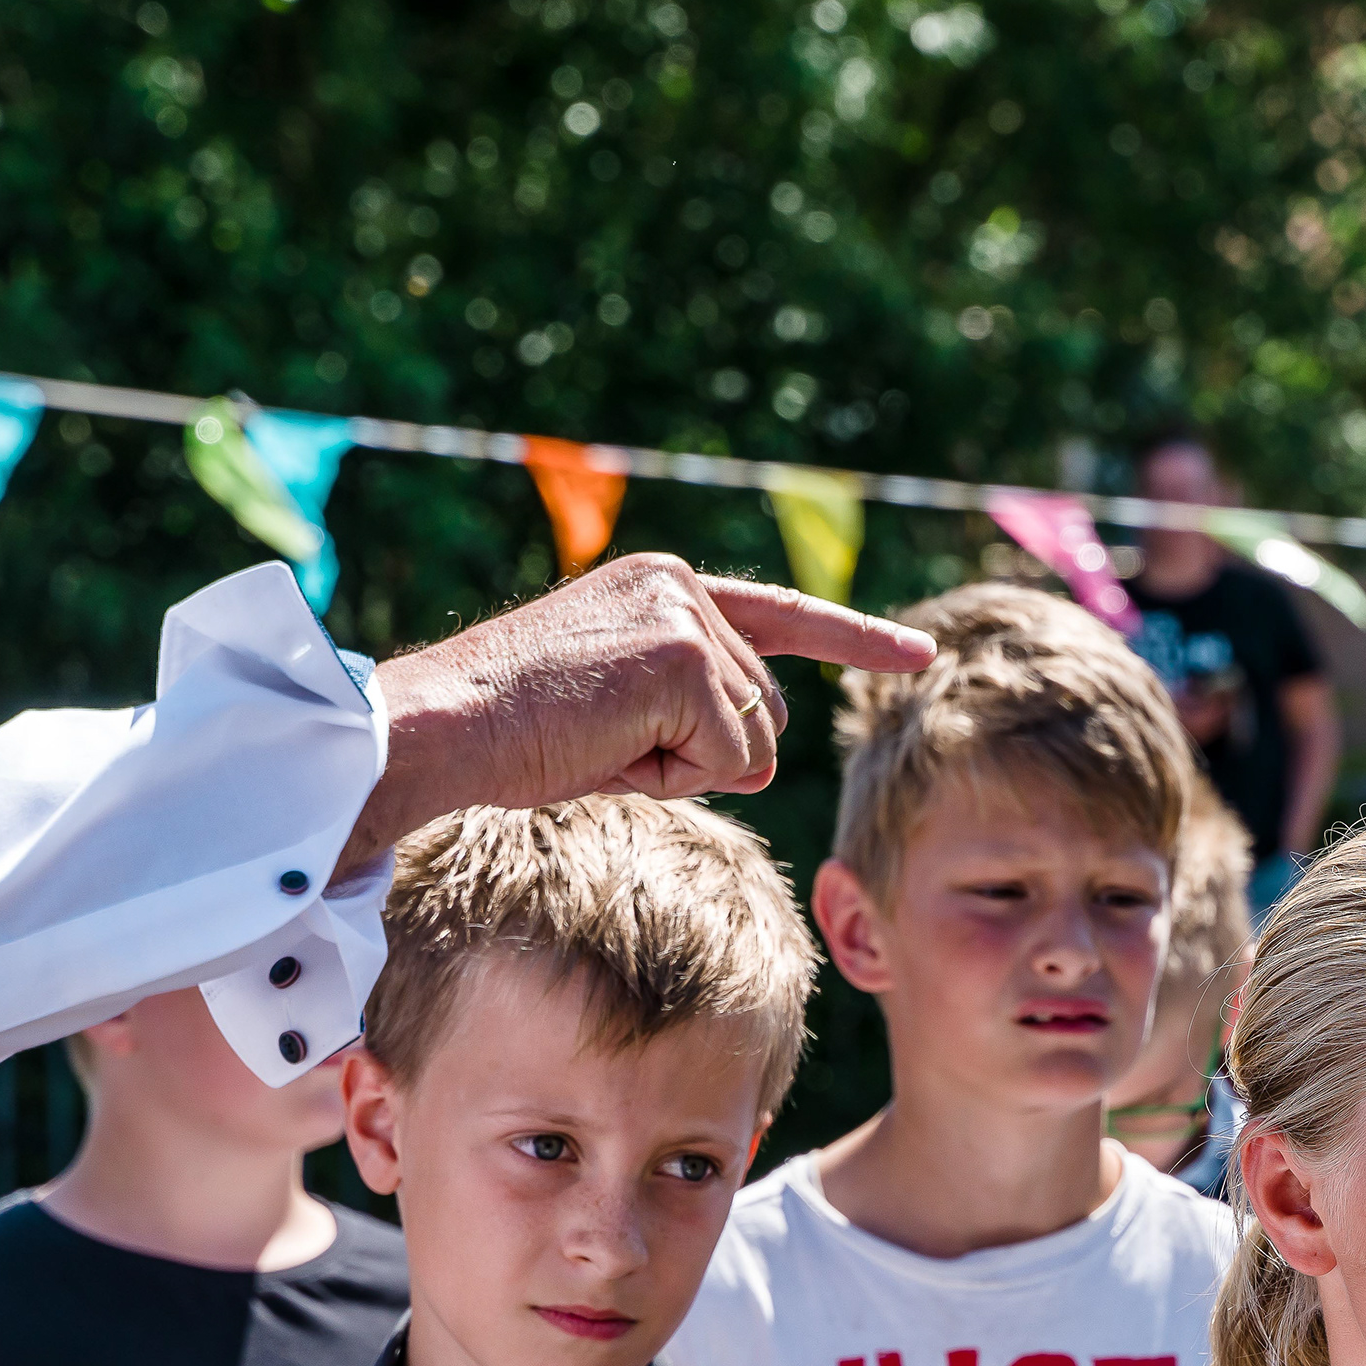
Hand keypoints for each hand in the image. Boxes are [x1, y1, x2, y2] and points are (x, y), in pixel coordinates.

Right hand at [352, 555, 936, 863]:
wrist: (443, 727)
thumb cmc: (511, 733)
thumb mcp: (614, 701)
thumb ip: (689, 701)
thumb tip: (762, 746)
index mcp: (666, 586)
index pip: (781, 617)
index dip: (857, 640)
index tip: (922, 653)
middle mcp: (685, 587)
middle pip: (768, 714)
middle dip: (699, 756)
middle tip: (604, 742)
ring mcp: (689, 619)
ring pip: (755, 744)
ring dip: (684, 770)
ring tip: (599, 740)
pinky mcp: (687, 661)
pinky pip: (732, 763)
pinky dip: (673, 778)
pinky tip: (608, 746)